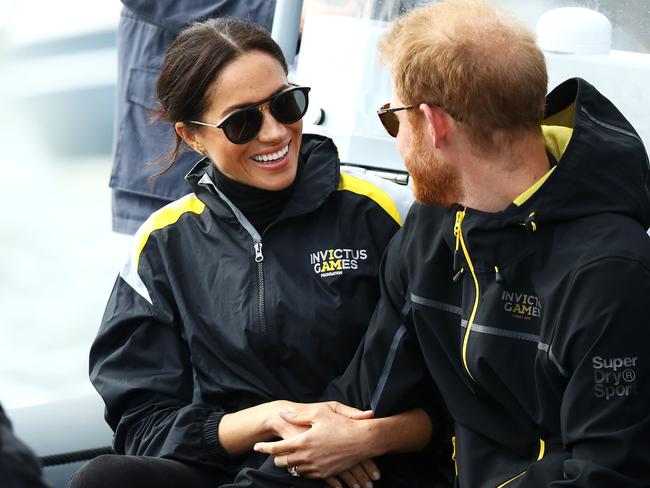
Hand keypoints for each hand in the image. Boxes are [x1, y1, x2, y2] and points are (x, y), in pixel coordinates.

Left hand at [254, 401, 380, 480]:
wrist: (362, 441)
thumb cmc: (341, 424)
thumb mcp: (319, 414)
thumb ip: (298, 415)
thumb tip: (281, 413)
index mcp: (303, 441)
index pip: (277, 448)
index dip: (264, 448)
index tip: (256, 447)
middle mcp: (307, 456)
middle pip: (283, 462)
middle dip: (276, 459)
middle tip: (274, 454)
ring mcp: (316, 467)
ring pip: (294, 470)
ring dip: (289, 465)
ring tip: (288, 458)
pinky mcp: (325, 474)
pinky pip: (307, 475)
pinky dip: (302, 470)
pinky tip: (303, 463)